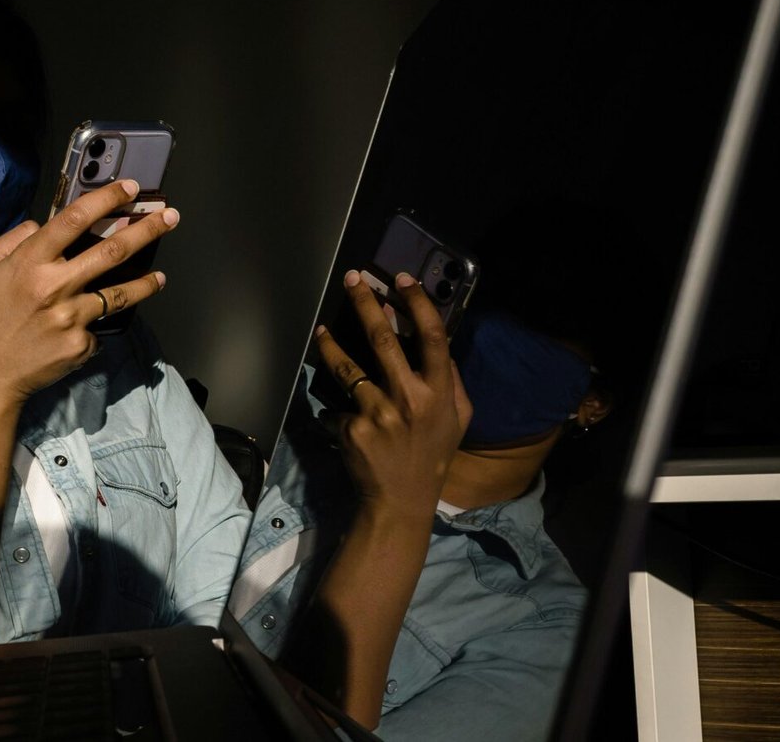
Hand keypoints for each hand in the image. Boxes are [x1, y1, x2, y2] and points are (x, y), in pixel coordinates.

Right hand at [0, 179, 178, 402]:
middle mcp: (54, 286)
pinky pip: (97, 328)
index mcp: (29, 263)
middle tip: (171, 217)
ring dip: (145, 283)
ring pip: (119, 293)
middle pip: (112, 250)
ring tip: (160, 277)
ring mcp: (71, 317)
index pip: (74, 220)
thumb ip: (12, 240)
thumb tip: (42, 225)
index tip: (131, 188)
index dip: (105, 199)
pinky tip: (83, 330)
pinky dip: (94, 326)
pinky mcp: (81, 345)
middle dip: (147, 230)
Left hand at [313, 270, 471, 518]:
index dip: (417, 303)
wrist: (401, 499)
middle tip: (352, 279)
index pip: (432, 336)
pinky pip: (337, 406)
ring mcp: (377, 413)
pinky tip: (338, 414)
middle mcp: (409, 398)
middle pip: (383, 339)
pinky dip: (336, 407)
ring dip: (330, 344)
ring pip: (346, 367)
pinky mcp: (350, 429)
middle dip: (365, 303)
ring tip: (321, 331)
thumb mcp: (458, 418)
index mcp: (439, 392)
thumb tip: (438, 343)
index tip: (402, 280)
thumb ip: (452, 381)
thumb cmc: (432, 453)